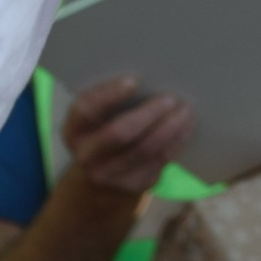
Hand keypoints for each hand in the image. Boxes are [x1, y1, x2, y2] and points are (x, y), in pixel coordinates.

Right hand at [61, 76, 193, 198]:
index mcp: (74, 130)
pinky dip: (176, 141)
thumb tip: (151, 75)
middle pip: (120, 133)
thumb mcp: (97, 117)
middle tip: (171, 98)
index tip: (134, 80)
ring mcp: (109, 175)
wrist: (102, 176)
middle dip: (149, 114)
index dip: (109, 95)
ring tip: (185, 109)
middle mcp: (86, 155)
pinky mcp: (133, 185)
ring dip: (169, 128)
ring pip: (144, 149)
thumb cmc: (105, 130)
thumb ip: (112, 100)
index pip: (86, 110)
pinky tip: (186, 126)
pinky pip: (158, 162)